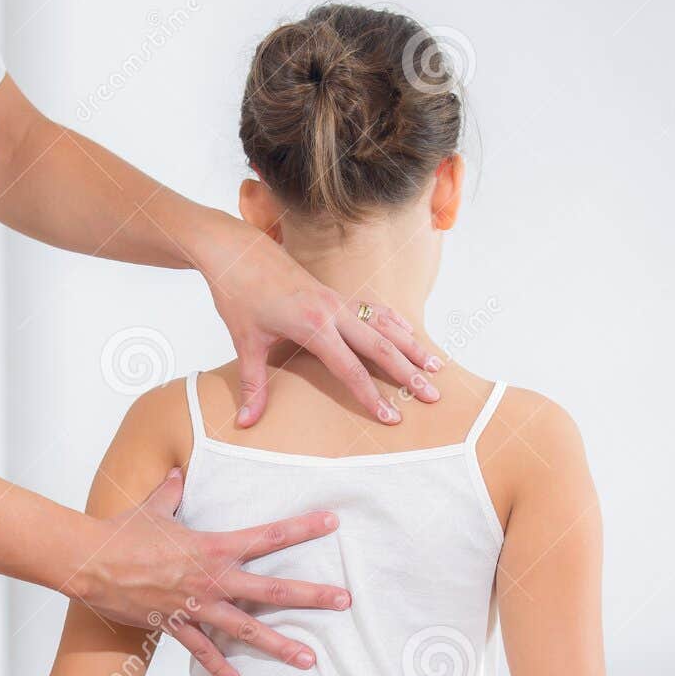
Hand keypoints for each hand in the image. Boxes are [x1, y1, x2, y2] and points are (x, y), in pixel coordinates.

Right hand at [71, 469, 349, 675]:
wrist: (90, 563)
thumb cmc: (121, 533)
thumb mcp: (152, 507)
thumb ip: (172, 492)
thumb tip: (180, 474)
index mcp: (212, 547)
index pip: (267, 536)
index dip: (302, 528)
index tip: (332, 523)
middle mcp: (212, 579)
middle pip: (272, 591)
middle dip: (311, 596)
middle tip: (343, 602)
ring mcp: (196, 607)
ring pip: (247, 630)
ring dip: (279, 645)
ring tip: (308, 658)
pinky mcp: (175, 626)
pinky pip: (202, 651)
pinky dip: (219, 668)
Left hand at [188, 211, 440, 426]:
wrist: (238, 252)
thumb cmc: (239, 295)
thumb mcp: (244, 342)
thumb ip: (252, 385)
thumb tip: (246, 422)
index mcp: (313, 325)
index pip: (350, 369)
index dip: (371, 396)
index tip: (391, 417)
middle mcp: (333, 310)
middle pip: (380, 346)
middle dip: (408, 373)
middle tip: (433, 396)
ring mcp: (337, 299)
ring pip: (384, 325)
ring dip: (411, 346)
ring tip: (436, 367)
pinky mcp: (335, 293)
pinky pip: (373, 309)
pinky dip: (395, 323)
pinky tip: (409, 334)